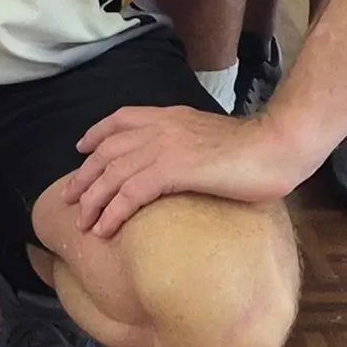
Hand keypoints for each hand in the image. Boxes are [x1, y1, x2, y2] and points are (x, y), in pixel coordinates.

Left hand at [50, 103, 303, 237]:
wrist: (276, 146)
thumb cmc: (255, 149)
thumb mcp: (211, 138)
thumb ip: (189, 143)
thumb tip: (182, 162)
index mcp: (170, 116)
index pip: (121, 119)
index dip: (96, 133)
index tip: (81, 149)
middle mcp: (161, 127)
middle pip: (107, 150)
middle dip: (84, 175)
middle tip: (69, 198)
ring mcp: (165, 146)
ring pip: (113, 173)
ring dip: (93, 200)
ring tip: (83, 223)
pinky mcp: (173, 169)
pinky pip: (130, 192)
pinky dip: (112, 212)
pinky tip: (105, 229)